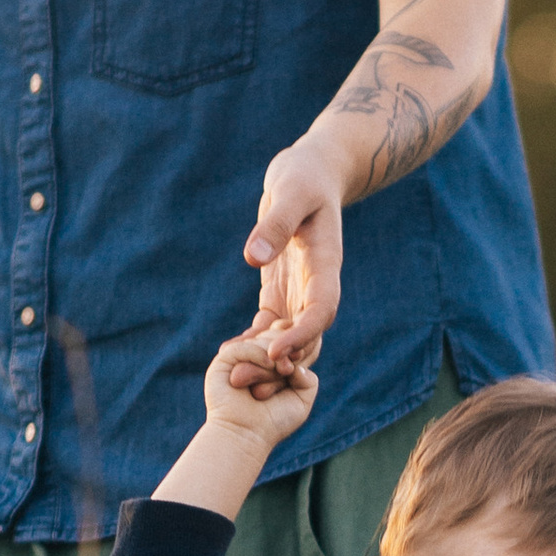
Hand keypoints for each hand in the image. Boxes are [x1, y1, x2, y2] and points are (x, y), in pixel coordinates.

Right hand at [202, 331, 319, 454]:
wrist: (246, 435)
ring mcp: (238, 359)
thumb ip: (308, 378)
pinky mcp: (223, 362)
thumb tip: (296, 362)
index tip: (301, 357)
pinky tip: (270, 364)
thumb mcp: (301, 399)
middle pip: (273, 334)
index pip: (285, 340)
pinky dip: (258, 352)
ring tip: (282, 370)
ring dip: (274, 353)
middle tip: (291, 364)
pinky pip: (242, 346)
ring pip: (259, 340)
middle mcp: (253, 359)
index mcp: (270, 365)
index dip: (295, 344)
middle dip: (286, 346)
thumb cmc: (273, 422)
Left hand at [244, 128, 346, 364]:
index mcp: (326, 264)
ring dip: (267, 359)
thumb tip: (253, 258)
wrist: (312, 174)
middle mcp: (316, 285)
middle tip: (249, 382)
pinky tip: (229, 353)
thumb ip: (275, 225)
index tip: (276, 352)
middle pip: (308, 336)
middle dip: (282, 361)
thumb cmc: (305, 177)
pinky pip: (269, 323)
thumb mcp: (290, 193)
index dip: (303, 334)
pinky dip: (253, 340)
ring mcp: (299, 289)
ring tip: (237, 379)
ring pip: (290, 336)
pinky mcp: (281, 289)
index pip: (322, 310)